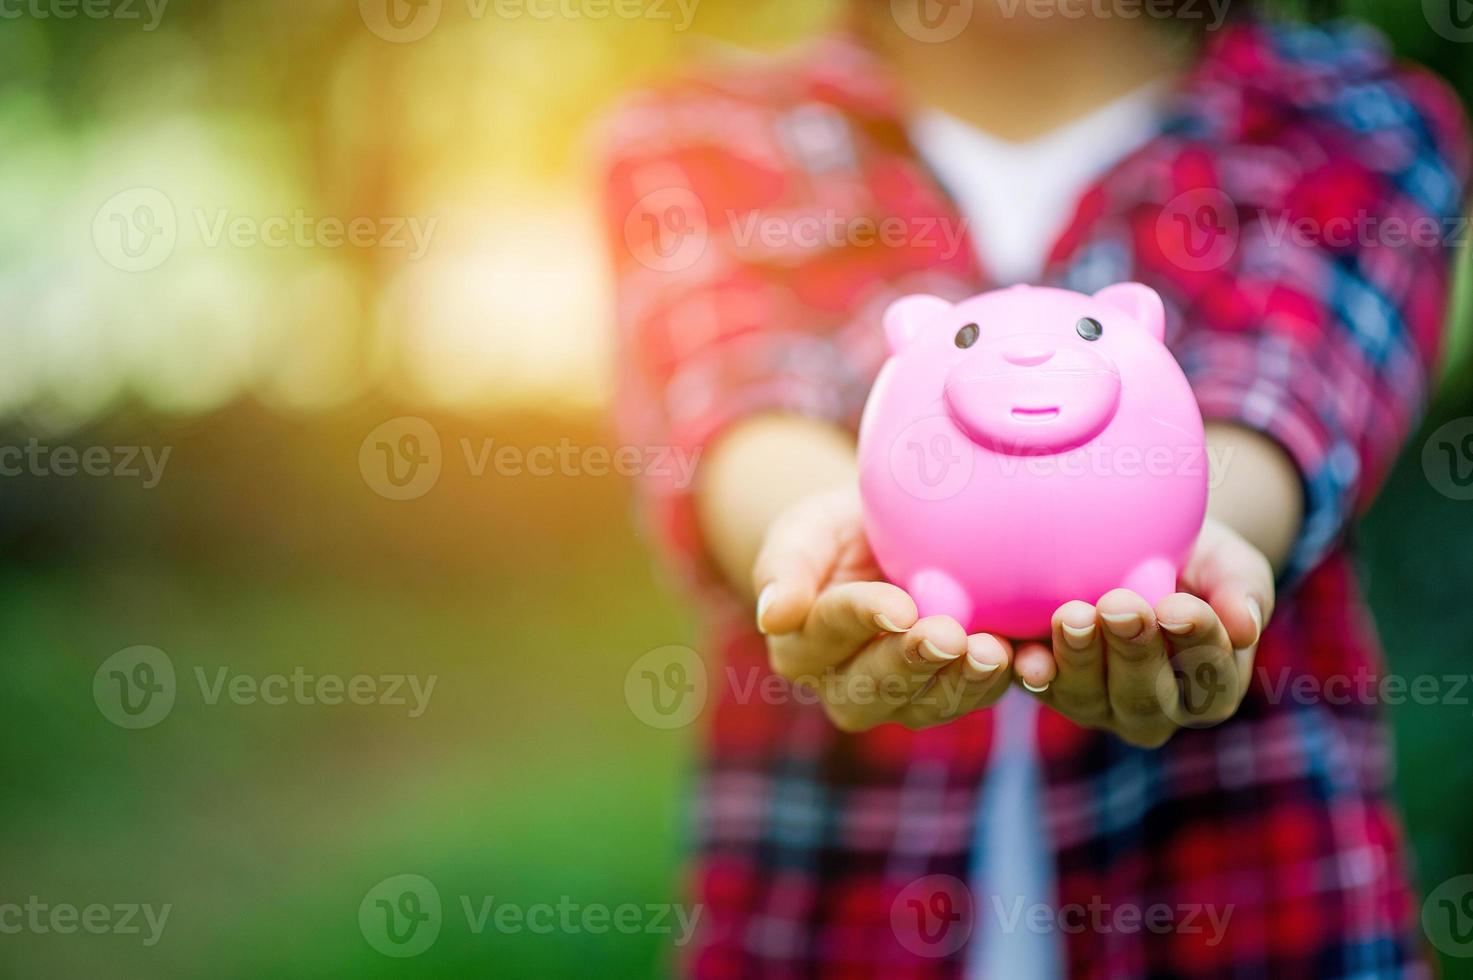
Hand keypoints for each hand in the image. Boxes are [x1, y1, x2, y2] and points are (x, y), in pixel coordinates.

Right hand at [752, 486, 1012, 732]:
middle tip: (950, 636)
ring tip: (993, 653)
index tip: (899, 607)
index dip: (864, 621)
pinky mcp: (950, 692)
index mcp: (801, 646)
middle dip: (914, 663)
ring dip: (963, 682)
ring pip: (928, 703)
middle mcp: (845, 685)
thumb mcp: (804, 530)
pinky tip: (1032, 662)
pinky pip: (975, 696)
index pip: (830, 632)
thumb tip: (773, 617)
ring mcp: (901, 696)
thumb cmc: (839, 529)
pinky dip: (1006, 681)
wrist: (888, 535)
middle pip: (875, 686)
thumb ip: (784, 568)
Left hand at [1011, 518, 1273, 747]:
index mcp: (1211, 685)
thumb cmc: (1190, 556)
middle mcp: (1156, 709)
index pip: (1211, 672)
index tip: (1177, 606)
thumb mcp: (1224, 562)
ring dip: (1079, 659)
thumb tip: (1244, 626)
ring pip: (1088, 697)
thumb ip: (1242, 589)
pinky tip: (1025, 657)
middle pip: (1146, 696)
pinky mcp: (1050, 688)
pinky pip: (1039, 689)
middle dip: (1132, 651)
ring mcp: (1098, 705)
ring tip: (1073, 616)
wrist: (1130, 545)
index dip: (1195, 641)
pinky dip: (1031, 673)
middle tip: (1119, 606)